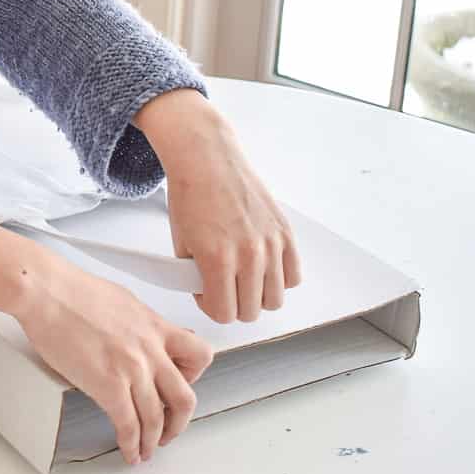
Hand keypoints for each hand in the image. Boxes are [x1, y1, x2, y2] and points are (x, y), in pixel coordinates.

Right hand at [14, 251, 213, 464]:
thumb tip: (139, 334)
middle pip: (184, 398)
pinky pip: (129, 425)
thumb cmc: (72, 291)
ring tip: (146, 449)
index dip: (194, 378)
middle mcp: (150, 349)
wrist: (47, 292)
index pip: (199, 356)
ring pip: (157, 418)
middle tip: (170, 430)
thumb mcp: (123, 300)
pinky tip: (128, 449)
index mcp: (156, 326)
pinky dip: (131, 444)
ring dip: (154, 441)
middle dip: (179, 422)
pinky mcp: (109, 385)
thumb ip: (138, 323)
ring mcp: (132, 368)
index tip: (183, 386)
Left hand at [135, 89, 302, 323]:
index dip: (211, 306)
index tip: (206, 292)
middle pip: (250, 312)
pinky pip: (293, 277)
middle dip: (233, 303)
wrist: (207, 160)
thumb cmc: (190, 195)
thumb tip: (211, 296)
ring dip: (257, 295)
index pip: (224, 313)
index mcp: (217, 259)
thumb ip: (196, 276)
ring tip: (243, 276)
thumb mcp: (181, 244)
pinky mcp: (285, 233)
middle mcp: (248, 255)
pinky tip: (262, 265)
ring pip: (275, 299)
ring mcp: (270, 244)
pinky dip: (279, 278)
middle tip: (223, 284)